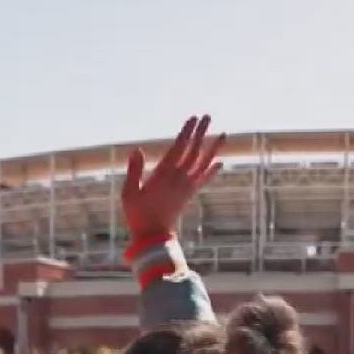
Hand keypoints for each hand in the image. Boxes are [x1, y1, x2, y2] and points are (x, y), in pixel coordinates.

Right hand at [121, 115, 225, 239]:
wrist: (153, 236)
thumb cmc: (137, 214)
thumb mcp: (129, 192)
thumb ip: (134, 170)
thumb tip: (136, 150)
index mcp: (164, 175)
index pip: (179, 148)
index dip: (187, 132)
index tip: (193, 118)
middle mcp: (179, 178)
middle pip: (194, 151)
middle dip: (201, 133)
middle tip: (207, 116)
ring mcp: (187, 186)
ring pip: (203, 163)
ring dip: (214, 148)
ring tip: (224, 134)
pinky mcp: (189, 194)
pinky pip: (204, 179)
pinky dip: (212, 170)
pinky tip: (220, 162)